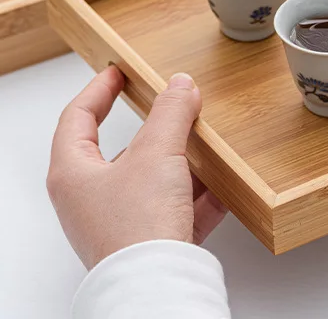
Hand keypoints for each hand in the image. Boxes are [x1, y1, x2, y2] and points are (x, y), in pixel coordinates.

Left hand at [47, 66, 226, 269]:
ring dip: (183, 161)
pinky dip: (199, 194)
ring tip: (207, 143)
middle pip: (124, 149)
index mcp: (74, 174)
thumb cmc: (137, 227)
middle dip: (157, 128)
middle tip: (174, 105)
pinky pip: (176, 208)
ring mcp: (121, 221)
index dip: (98, 90)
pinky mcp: (150, 241)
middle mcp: (91, 199)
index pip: (77, 119)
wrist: (158, 285)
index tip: (118, 73)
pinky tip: (222, 183)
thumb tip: (180, 85)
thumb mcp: (157, 153)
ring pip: (154, 178)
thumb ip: (171, 113)